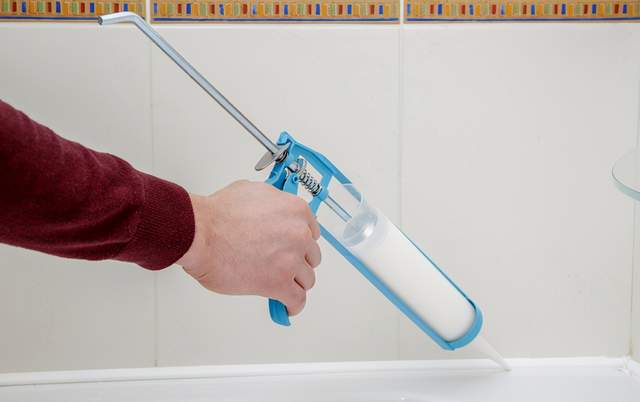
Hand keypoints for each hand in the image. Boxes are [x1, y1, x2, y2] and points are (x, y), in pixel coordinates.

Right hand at [177, 180, 321, 315]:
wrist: (200, 233)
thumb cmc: (217, 214)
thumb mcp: (252, 191)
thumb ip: (272, 203)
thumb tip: (273, 213)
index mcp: (295, 211)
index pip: (311, 232)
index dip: (300, 241)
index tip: (294, 248)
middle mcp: (298, 235)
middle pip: (310, 256)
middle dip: (298, 261)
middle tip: (282, 264)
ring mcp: (291, 260)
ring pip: (306, 279)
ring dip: (294, 282)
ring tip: (281, 284)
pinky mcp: (279, 283)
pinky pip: (297, 300)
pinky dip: (293, 305)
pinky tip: (287, 305)